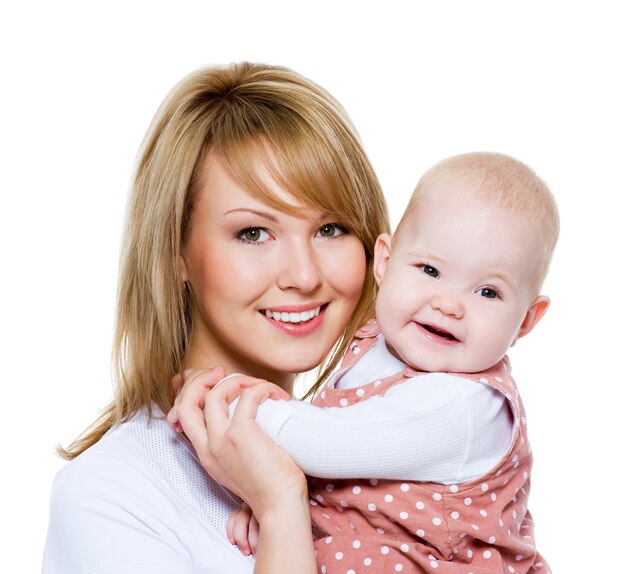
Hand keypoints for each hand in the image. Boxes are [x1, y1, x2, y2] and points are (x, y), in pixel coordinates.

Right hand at [173, 372, 316, 573]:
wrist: (280, 506)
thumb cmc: (269, 483)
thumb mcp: (239, 462)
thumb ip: (233, 440)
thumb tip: (243, 410)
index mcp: (206, 453)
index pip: (183, 413)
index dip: (191, 389)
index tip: (212, 379)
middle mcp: (209, 447)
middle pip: (187, 402)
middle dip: (200, 379)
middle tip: (221, 371)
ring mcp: (223, 441)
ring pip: (214, 394)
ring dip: (238, 380)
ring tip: (258, 384)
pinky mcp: (242, 435)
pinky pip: (247, 397)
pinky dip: (261, 388)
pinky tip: (275, 394)